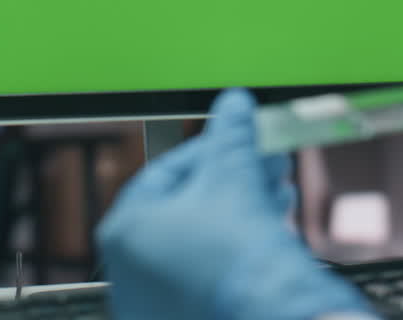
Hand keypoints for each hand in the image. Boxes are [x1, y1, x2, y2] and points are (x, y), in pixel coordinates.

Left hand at [96, 88, 371, 319]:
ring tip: (277, 197)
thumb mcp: (233, 176)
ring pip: (202, 241)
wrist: (268, 316)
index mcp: (125, 230)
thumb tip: (234, 105)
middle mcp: (129, 270)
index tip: (239, 140)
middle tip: (267, 165)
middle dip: (234, 180)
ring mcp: (154, 303)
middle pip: (188, 207)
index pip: (167, 172)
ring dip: (242, 211)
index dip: (211, 149)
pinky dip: (235, 250)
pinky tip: (269, 234)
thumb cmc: (236, 255)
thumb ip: (230, 135)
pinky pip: (209, 272)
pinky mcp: (184, 318)